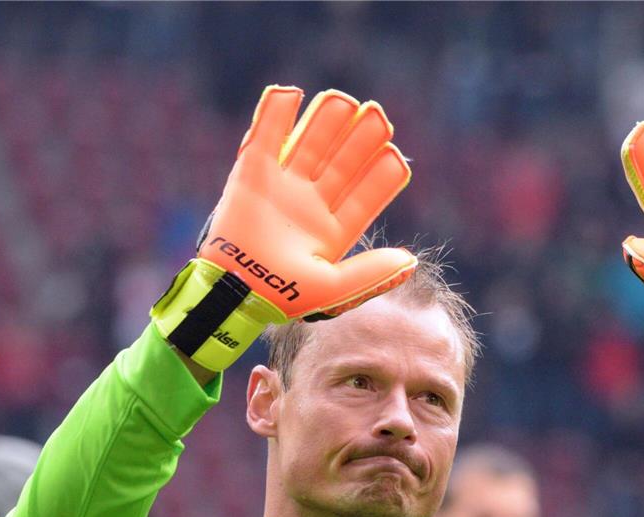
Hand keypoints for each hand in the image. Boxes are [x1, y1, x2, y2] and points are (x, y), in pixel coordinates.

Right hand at [199, 85, 414, 318]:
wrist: (232, 293)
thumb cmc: (281, 297)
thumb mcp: (332, 288)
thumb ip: (371, 274)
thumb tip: (411, 262)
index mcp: (334, 229)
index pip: (365, 194)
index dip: (381, 174)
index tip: (395, 155)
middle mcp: (311, 204)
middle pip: (342, 162)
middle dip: (360, 139)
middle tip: (378, 115)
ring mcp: (282, 187)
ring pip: (309, 145)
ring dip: (326, 121)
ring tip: (344, 100)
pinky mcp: (250, 176)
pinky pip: (264, 138)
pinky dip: (273, 114)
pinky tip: (289, 93)